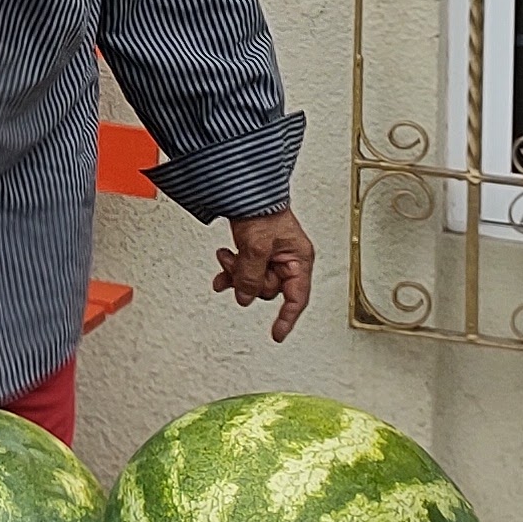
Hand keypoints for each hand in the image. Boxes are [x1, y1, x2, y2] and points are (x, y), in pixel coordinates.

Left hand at [216, 207, 314, 342]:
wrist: (245, 187)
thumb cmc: (262, 208)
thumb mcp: (256, 246)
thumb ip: (250, 276)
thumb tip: (244, 297)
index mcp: (299, 259)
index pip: (296, 298)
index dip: (288, 318)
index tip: (277, 334)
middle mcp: (287, 259)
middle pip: (268, 289)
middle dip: (248, 280)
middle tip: (236, 265)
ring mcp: (271, 255)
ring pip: (252, 280)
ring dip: (236, 272)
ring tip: (226, 258)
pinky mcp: (256, 250)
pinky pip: (244, 269)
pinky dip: (232, 268)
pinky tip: (223, 261)